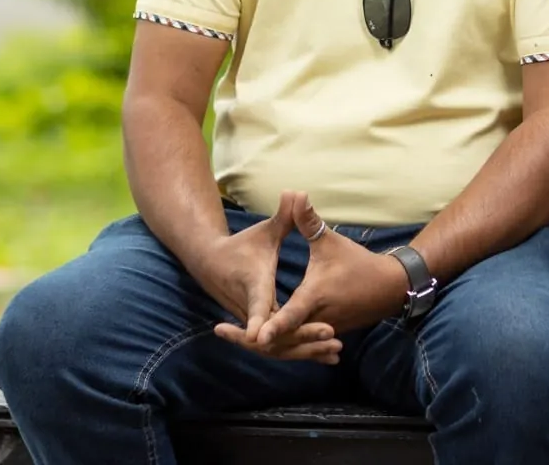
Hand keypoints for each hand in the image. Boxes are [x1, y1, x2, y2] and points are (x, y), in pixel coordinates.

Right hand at [193, 192, 339, 363]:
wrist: (212, 265)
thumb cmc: (242, 246)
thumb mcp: (265, 232)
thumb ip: (284, 217)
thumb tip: (296, 192)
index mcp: (253, 284)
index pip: (257, 305)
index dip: (261, 321)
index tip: (265, 336)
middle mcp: (252, 308)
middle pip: (274, 333)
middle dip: (301, 336)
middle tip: (332, 335)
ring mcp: (255, 323)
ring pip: (278, 346)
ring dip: (306, 349)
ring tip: (336, 350)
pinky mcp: (261, 332)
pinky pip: (281, 347)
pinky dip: (302, 351)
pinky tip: (327, 356)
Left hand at [226, 193, 406, 363]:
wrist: (388, 287)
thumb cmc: (357, 262)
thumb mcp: (329, 241)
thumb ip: (308, 221)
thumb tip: (295, 193)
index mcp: (315, 296)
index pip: (291, 315)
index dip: (273, 324)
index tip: (255, 335)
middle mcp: (318, 319)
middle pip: (283, 337)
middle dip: (254, 337)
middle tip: (223, 330)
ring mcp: (321, 330)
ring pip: (290, 344)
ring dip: (264, 342)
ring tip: (232, 334)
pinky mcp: (324, 335)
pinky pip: (298, 344)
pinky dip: (280, 343)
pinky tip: (259, 342)